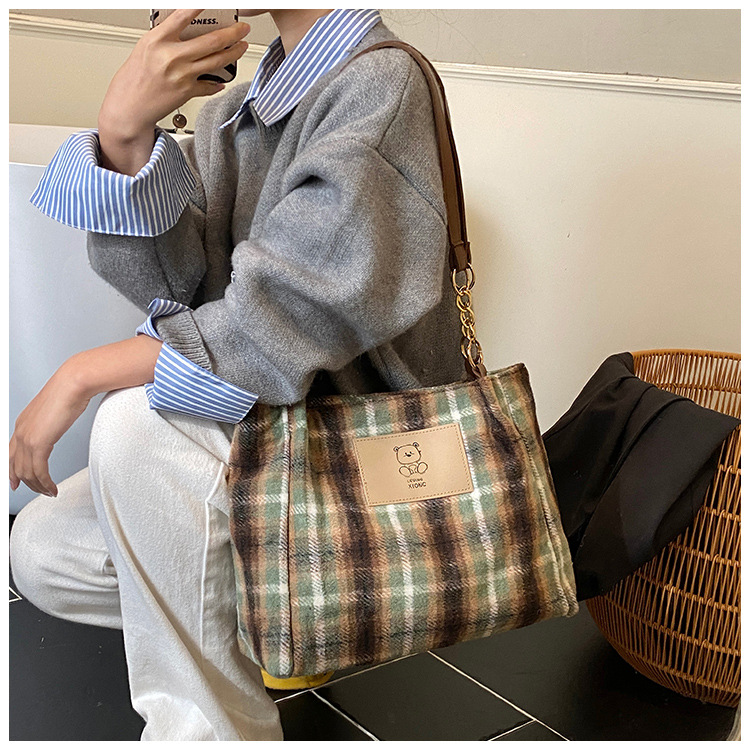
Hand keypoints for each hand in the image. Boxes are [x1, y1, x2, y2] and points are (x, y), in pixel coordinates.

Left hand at [9, 363, 91, 496]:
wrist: (74, 383)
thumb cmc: (70, 390)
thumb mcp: (55, 408)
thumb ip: (51, 420)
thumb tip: (59, 424)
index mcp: (23, 423)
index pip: (12, 453)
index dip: (12, 471)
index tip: (17, 482)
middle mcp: (21, 431)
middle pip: (17, 466)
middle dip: (28, 483)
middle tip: (41, 491)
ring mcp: (27, 437)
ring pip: (27, 472)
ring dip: (39, 486)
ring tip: (50, 492)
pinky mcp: (38, 443)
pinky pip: (39, 471)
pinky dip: (45, 483)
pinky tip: (52, 487)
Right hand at [98, 9, 250, 172]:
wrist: (129, 107)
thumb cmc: (133, 79)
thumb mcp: (145, 48)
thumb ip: (166, 38)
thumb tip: (186, 30)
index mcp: (157, 40)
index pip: (183, 15)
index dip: (201, 6)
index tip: (214, 3)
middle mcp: (172, 56)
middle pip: (211, 41)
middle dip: (233, 33)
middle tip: (243, 29)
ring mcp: (182, 75)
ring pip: (217, 61)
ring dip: (234, 53)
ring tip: (242, 46)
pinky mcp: (188, 92)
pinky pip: (210, 85)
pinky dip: (218, 82)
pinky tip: (224, 79)